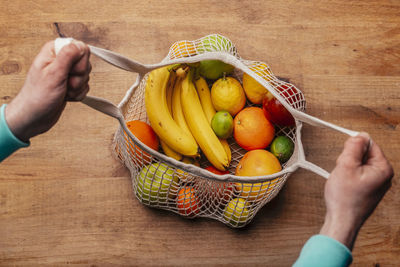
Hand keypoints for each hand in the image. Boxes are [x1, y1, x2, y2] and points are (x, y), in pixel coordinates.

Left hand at [5, 40, 90, 141]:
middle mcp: (61, 60)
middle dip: (79, 77)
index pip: (80, 47)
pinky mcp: (70, 84)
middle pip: (85, 62)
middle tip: (66, 83)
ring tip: (64, 91)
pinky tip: (66, 96)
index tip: (70, 71)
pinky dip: (78, 94)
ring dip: (78, 88)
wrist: (34, 116)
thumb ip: (68, 56)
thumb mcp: (53, 74)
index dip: (80, 61)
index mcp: (54, 52)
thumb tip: (80, 44)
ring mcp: (66, 73)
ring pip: (86, 76)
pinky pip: (85, 87)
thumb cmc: (38, 97)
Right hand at [320, 133, 393, 249]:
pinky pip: (358, 173)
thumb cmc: (345, 198)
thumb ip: (354, 147)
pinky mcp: (369, 188)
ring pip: (359, 163)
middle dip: (349, 158)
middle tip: (343, 171)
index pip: (370, 144)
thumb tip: (361, 135)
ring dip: (347, 167)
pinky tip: (344, 184)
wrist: (341, 220)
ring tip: (343, 180)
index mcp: (383, 168)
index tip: (345, 157)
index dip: (354, 147)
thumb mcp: (346, 165)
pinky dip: (348, 175)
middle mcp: (384, 175)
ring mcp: (377, 183)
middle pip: (365, 153)